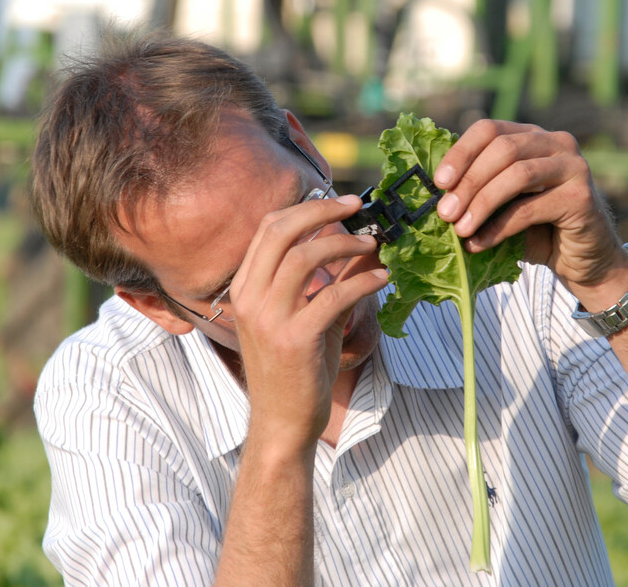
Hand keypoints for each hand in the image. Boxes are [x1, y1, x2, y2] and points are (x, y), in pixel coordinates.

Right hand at [225, 194, 386, 453]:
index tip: (341, 203)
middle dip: (324, 212)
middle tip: (359, 207)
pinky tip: (382, 280)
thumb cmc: (295, 370)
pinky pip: (333, 296)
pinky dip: (362, 281)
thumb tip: (361, 245)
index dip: (306, 209)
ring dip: (346, 244)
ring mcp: (268, 319)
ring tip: (374, 246)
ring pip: (306, 258)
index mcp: (245, 288)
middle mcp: (249, 298)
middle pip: (282, 231)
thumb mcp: (305, 317)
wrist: (282, 424)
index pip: (269, 228)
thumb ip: (326, 282)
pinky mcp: (293, 340)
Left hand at [432, 119, 627, 293]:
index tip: (439, 182)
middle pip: (502, 148)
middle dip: (468, 182)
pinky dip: (499, 227)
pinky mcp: (581, 196)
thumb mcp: (504, 205)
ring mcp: (573, 167)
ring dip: (481, 203)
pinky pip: (530, 208)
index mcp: (533, 136)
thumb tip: (436, 195)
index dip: (461, 152)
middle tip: (444, 212)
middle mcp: (557, 143)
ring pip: (518, 174)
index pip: (490, 128)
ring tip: (459, 229)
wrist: (585, 262)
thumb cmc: (538, 231)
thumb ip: (480, 191)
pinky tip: (480, 243)